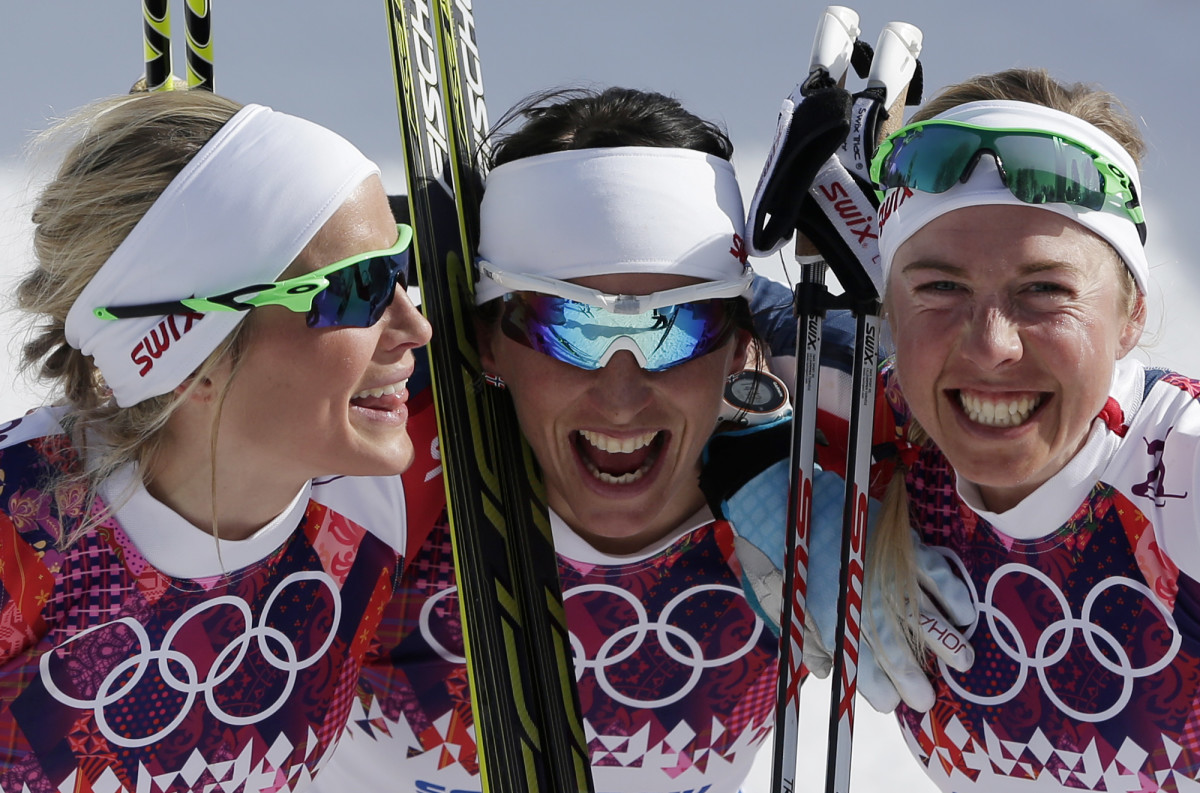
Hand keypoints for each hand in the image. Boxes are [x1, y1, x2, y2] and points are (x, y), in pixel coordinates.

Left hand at [722, 456, 973, 712]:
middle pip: (894, 644)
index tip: (891, 704)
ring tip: (962, 663)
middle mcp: (859, 594)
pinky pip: (933, 569)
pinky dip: (952, 591)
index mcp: (828, 613)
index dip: (876, 686)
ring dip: (944, 640)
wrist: (780, 494)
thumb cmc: (773, 551)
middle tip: (927, 700)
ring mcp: (881, 566)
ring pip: (920, 611)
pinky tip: (964, 614)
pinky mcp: (896, 538)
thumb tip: (827, 672)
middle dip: (913, 676)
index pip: (859, 661)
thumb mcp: (778, 600)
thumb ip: (804, 636)